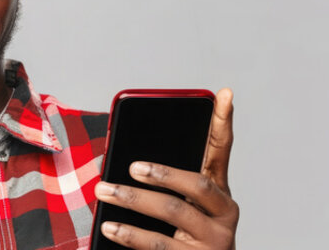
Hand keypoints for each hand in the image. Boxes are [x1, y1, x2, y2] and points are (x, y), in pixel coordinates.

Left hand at [95, 88, 237, 248]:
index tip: (223, 93)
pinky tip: (111, 227)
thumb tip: (127, 162)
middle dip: (162, 173)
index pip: (222, 151)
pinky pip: (158, 244)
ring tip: (104, 191)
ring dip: (133, 199)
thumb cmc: (186, 239)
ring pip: (173, 212)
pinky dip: (131, 235)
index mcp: (220, 194)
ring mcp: (213, 240)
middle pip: (196, 185)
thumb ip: (170, 187)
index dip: (222, 122)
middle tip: (132, 167)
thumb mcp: (185, 211)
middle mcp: (224, 214)